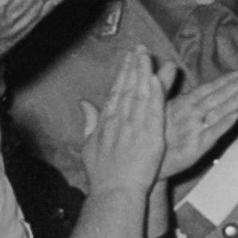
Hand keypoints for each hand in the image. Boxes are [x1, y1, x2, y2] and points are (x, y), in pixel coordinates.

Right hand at [79, 48, 167, 197]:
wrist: (115, 191)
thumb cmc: (103, 174)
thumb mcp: (89, 146)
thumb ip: (89, 121)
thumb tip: (83, 102)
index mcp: (106, 122)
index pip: (116, 91)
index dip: (122, 73)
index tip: (128, 58)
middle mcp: (119, 120)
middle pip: (127, 87)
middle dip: (133, 66)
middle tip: (139, 47)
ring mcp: (134, 126)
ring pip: (139, 93)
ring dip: (143, 72)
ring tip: (147, 54)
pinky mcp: (150, 134)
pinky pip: (153, 109)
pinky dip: (154, 92)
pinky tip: (155, 77)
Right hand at [162, 70, 237, 177]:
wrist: (146, 160)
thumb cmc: (154, 130)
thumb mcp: (157, 104)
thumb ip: (166, 83)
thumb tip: (170, 62)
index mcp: (181, 103)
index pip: (207, 88)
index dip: (225, 80)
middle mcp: (189, 114)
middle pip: (216, 98)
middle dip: (236, 86)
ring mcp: (194, 130)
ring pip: (218, 113)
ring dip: (236, 101)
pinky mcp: (196, 147)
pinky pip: (213, 133)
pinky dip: (225, 123)